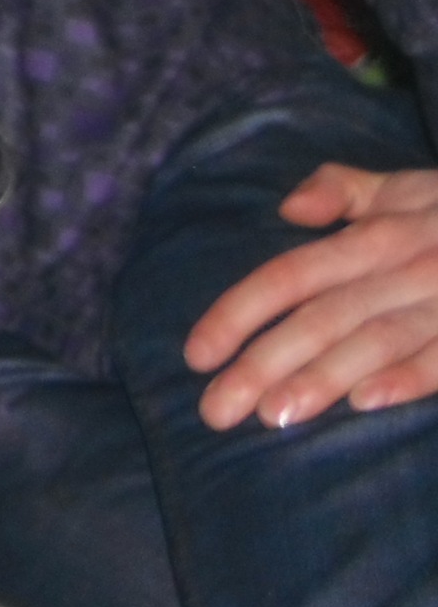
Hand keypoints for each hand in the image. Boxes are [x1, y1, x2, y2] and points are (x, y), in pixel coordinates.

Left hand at [185, 161, 437, 428]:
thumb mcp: (412, 188)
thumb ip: (345, 192)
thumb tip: (285, 209)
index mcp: (380, 234)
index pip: (291, 275)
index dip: (239, 312)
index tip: (195, 355)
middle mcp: (410, 265)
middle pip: (322, 316)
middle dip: (263, 363)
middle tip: (214, 411)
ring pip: (376, 339)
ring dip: (324, 377)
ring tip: (273, 417)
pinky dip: (411, 376)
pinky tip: (369, 402)